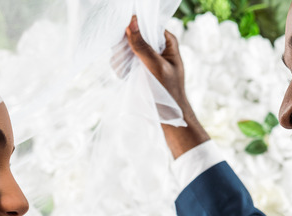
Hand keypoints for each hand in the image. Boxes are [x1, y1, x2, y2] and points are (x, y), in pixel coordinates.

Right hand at [125, 16, 209, 158]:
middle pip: (135, 35)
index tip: (125, 39)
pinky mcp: (140, 68)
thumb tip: (132, 23)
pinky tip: (125, 77)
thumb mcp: (156, 67)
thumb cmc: (168, 92)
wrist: (169, 117)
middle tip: (126, 59)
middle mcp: (158, 47)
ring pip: (128, 48)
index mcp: (168, 42)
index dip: (135, 29)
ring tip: (126, 72)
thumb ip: (143, 47)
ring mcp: (148, 58)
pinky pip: (125, 60)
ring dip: (123, 58)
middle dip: (127, 46)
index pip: (148, 25)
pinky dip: (122, 67)